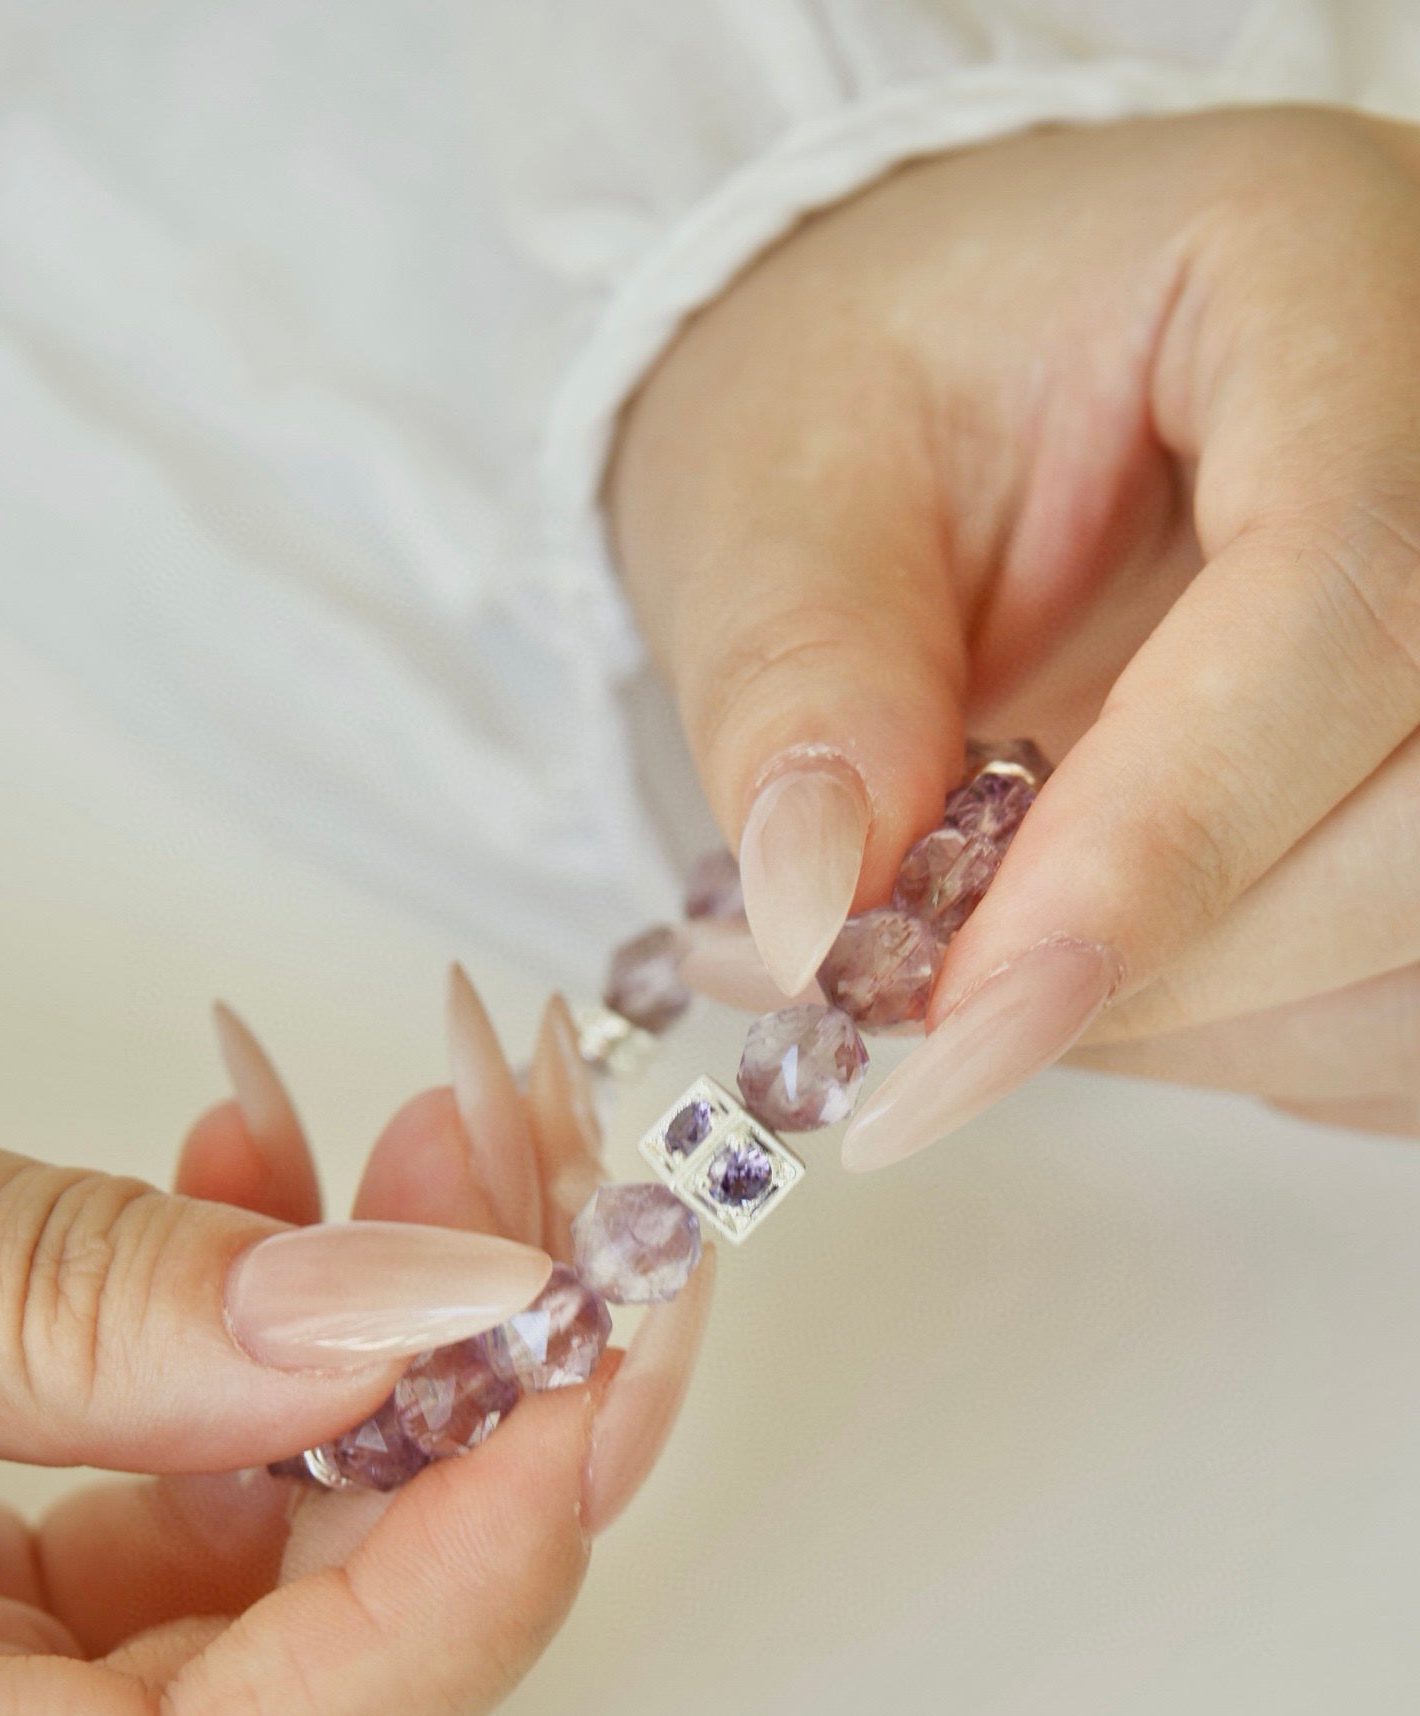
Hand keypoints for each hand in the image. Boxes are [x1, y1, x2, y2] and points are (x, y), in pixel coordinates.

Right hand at [0, 972, 712, 1715]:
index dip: (453, 1602)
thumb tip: (399, 1309)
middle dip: (474, 1416)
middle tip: (553, 1199)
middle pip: (315, 1693)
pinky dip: (248, 1352)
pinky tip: (262, 1181)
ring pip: (277, 1579)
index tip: (579, 1376)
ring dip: (383, 1345)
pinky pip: (183, 1512)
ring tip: (428, 1134)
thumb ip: (82, 1318)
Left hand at [610, 108, 1419, 1156]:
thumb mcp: (769, 495)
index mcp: (1316, 276)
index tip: (968, 1020)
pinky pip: (1419, 984)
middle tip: (946, 1006)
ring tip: (1002, 969)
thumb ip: (797, 686)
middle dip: (1182, 961)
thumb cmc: (858, 398)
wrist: (921, 405)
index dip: (1163, 846)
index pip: (1342, 588)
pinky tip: (1126, 967)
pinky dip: (1270, 1031)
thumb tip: (821, 919)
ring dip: (1217, 1016)